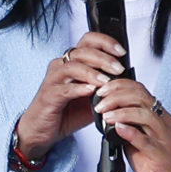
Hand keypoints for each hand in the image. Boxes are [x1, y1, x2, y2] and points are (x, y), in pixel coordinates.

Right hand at [16, 32, 127, 161]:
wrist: (42, 130)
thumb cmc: (65, 112)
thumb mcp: (91, 98)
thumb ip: (105, 87)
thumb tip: (128, 82)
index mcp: (72, 62)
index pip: (88, 41)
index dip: (105, 42)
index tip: (121, 52)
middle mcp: (61, 66)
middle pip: (82, 51)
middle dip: (104, 58)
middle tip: (118, 69)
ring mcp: (53, 80)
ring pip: (72, 66)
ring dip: (92, 72)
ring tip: (105, 81)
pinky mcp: (49, 96)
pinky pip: (64, 88)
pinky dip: (78, 88)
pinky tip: (90, 91)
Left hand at [94, 80, 170, 171]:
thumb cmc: (156, 163)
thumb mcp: (138, 138)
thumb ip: (127, 124)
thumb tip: (105, 112)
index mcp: (159, 115)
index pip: (140, 89)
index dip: (119, 86)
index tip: (102, 90)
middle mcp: (164, 123)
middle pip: (141, 97)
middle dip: (117, 96)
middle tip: (100, 104)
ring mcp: (164, 138)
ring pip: (144, 115)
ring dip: (121, 112)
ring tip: (105, 116)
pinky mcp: (161, 155)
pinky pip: (145, 140)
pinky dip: (130, 132)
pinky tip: (117, 129)